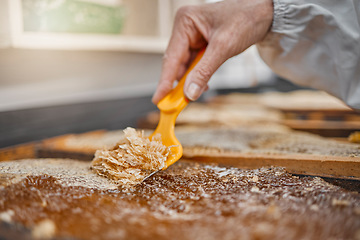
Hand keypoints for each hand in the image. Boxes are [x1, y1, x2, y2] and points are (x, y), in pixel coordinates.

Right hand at [152, 0, 272, 103]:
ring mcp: (193, 36)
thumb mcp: (224, 48)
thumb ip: (204, 72)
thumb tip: (189, 92)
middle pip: (176, 63)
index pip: (171, 57)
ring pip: (185, 66)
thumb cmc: (246, 19)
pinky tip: (201, 84)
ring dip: (190, 81)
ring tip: (192, 94)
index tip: (158, 99)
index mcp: (185, 22)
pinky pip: (194, 64)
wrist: (265, 14)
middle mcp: (186, 29)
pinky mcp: (201, 44)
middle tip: (175, 104)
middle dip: (178, 83)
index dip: (165, 81)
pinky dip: (197, 76)